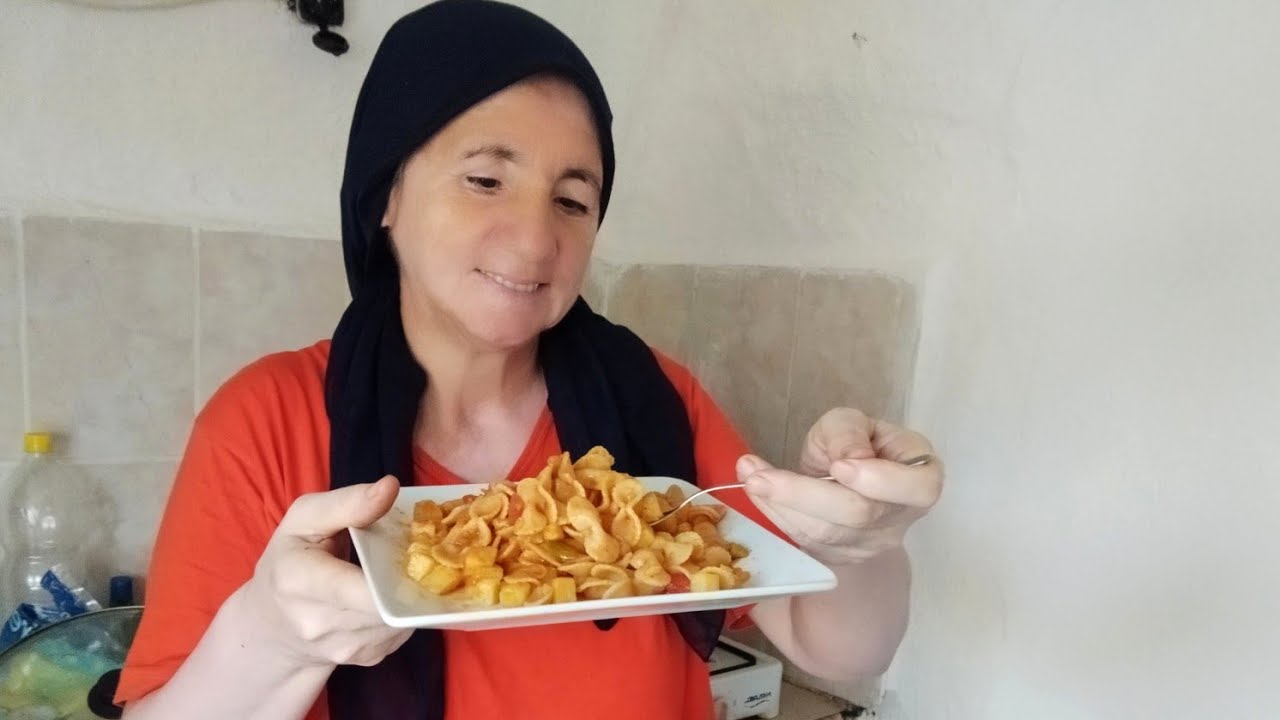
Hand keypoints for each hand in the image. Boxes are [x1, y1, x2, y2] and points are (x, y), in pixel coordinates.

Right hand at [242, 476, 411, 666]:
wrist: (272, 626)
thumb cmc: (289, 560)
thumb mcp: (304, 518)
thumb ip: (348, 502)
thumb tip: (390, 487)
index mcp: (299, 581)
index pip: (359, 586)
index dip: (395, 571)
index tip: (413, 547)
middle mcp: (320, 624)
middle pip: (390, 601)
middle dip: (410, 575)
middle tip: (415, 551)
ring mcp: (346, 648)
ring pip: (404, 616)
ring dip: (411, 592)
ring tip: (400, 569)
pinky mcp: (368, 658)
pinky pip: (404, 629)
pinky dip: (406, 608)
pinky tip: (392, 591)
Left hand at [738, 408, 942, 564]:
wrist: (845, 477)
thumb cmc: (858, 443)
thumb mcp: (854, 422)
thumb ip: (850, 433)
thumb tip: (848, 458)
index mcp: (921, 478)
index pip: (917, 488)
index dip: (880, 481)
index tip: (840, 466)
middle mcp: (900, 518)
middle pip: (857, 514)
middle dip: (803, 494)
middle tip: (759, 475)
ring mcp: (870, 544)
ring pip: (824, 533)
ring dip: (779, 504)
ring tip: (749, 475)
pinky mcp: (838, 557)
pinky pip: (804, 540)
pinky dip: (774, 514)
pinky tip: (754, 488)